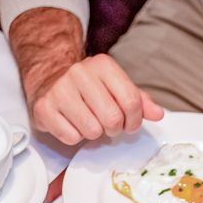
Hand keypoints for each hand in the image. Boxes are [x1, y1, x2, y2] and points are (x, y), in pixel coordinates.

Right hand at [7, 7, 162, 144]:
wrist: (48, 78)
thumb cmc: (88, 86)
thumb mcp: (115, 85)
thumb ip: (138, 100)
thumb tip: (158, 114)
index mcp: (103, 65)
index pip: (131, 101)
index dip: (135, 120)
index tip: (130, 125)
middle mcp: (80, 73)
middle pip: (112, 118)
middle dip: (114, 129)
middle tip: (108, 126)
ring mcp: (60, 90)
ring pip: (92, 130)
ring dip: (93, 133)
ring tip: (88, 122)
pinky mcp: (44, 108)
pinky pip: (71, 137)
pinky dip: (74, 136)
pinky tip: (71, 123)